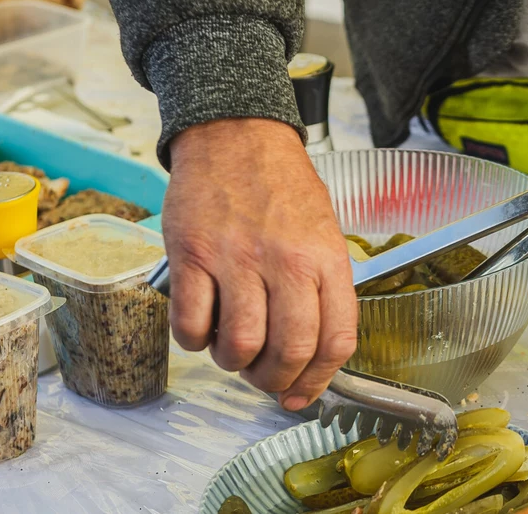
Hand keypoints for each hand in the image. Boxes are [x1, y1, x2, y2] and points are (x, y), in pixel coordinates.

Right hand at [163, 118, 358, 410]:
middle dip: (274, 381)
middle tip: (263, 377)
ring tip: (231, 348)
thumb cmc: (281, 186)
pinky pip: (191, 325)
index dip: (319, 380)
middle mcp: (285, 261)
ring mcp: (236, 258)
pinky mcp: (192, 255)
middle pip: (288, 352)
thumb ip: (324, 289)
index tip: (303, 393)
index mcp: (326, 258)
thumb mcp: (324, 231)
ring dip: (232, 362)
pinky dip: (194, 341)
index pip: (336, 340)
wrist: (235, 134)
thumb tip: (314, 357)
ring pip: (239, 346)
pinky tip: (201, 326)